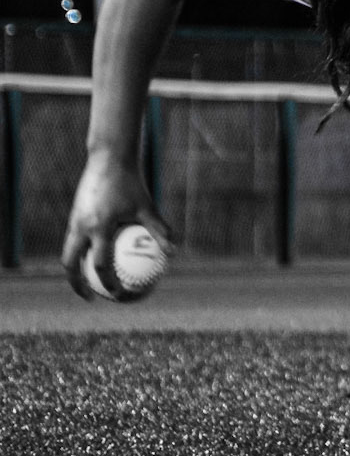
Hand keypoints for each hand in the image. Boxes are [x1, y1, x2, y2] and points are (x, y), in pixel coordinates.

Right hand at [61, 152, 170, 301]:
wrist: (108, 158)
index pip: (100, 264)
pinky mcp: (74, 214)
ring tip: (88, 281)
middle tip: (91, 297)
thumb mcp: (147, 207)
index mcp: (98, 227)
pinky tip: (95, 255)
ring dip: (76, 267)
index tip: (117, 295)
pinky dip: (81, 251)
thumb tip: (174, 252)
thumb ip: (159, 230)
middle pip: (70, 263)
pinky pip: (74, 238)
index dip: (108, 283)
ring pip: (69, 250)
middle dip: (77, 283)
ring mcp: (74, 220)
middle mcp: (81, 226)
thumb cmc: (131, 182)